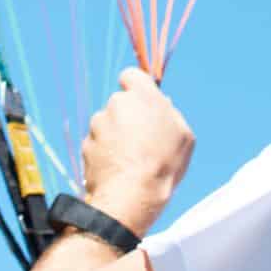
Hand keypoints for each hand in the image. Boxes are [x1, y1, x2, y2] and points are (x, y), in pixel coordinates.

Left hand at [80, 68, 193, 235]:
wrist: (131, 195)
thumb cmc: (163, 164)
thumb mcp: (184, 136)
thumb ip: (171, 114)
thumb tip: (163, 106)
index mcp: (142, 95)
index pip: (131, 75)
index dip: (136, 87)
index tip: (142, 101)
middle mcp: (117, 104)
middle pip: (120, 103)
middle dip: (128, 116)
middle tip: (143, 139)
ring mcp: (98, 124)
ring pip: (107, 124)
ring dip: (116, 136)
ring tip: (132, 160)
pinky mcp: (86, 145)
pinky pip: (97, 144)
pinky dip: (105, 153)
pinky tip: (118, 169)